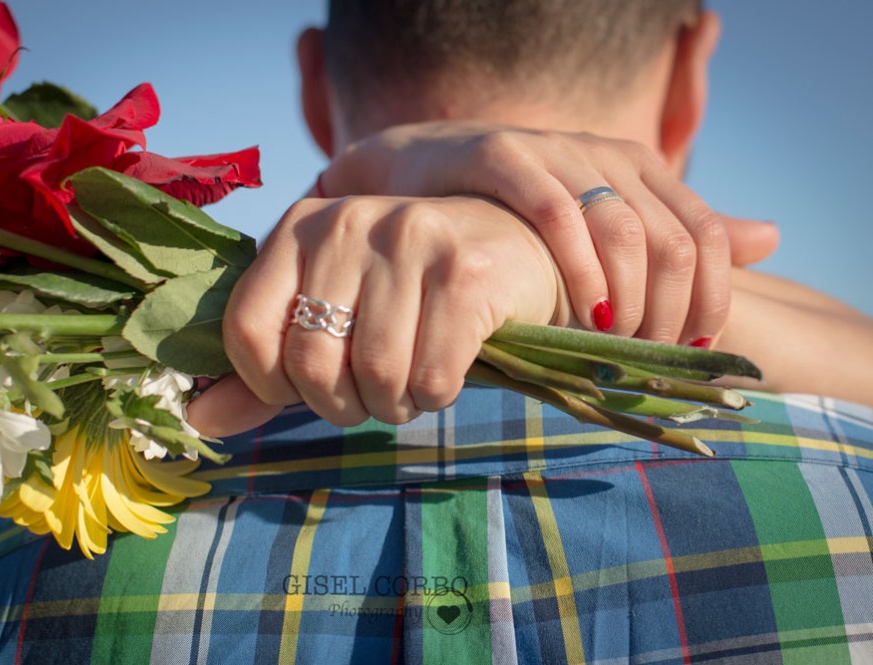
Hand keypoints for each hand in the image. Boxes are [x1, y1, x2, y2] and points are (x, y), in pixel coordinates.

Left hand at [187, 195, 560, 435]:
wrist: (516, 247)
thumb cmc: (410, 292)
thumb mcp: (331, 313)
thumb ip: (266, 367)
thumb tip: (199, 422)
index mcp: (300, 227)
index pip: (247, 331)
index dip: (272, 385)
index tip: (306, 388)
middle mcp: (348, 221)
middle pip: (312, 364)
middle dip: (340, 405)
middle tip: (369, 395)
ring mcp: (411, 239)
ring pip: (375, 376)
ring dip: (392, 404)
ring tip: (408, 382)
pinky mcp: (466, 271)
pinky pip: (430, 377)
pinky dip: (435, 395)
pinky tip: (446, 370)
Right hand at [321, 122, 780, 344]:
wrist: (428, 171)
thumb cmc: (514, 214)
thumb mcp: (602, 220)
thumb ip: (676, 232)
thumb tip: (771, 239)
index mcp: (642, 169)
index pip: (706, 236)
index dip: (710, 299)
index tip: (689, 351)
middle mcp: (608, 155)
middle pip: (673, 242)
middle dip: (669, 312)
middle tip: (645, 360)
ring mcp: (559, 152)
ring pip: (623, 230)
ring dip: (628, 300)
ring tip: (612, 345)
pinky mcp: (505, 157)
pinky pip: (557, 213)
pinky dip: (577, 268)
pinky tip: (578, 312)